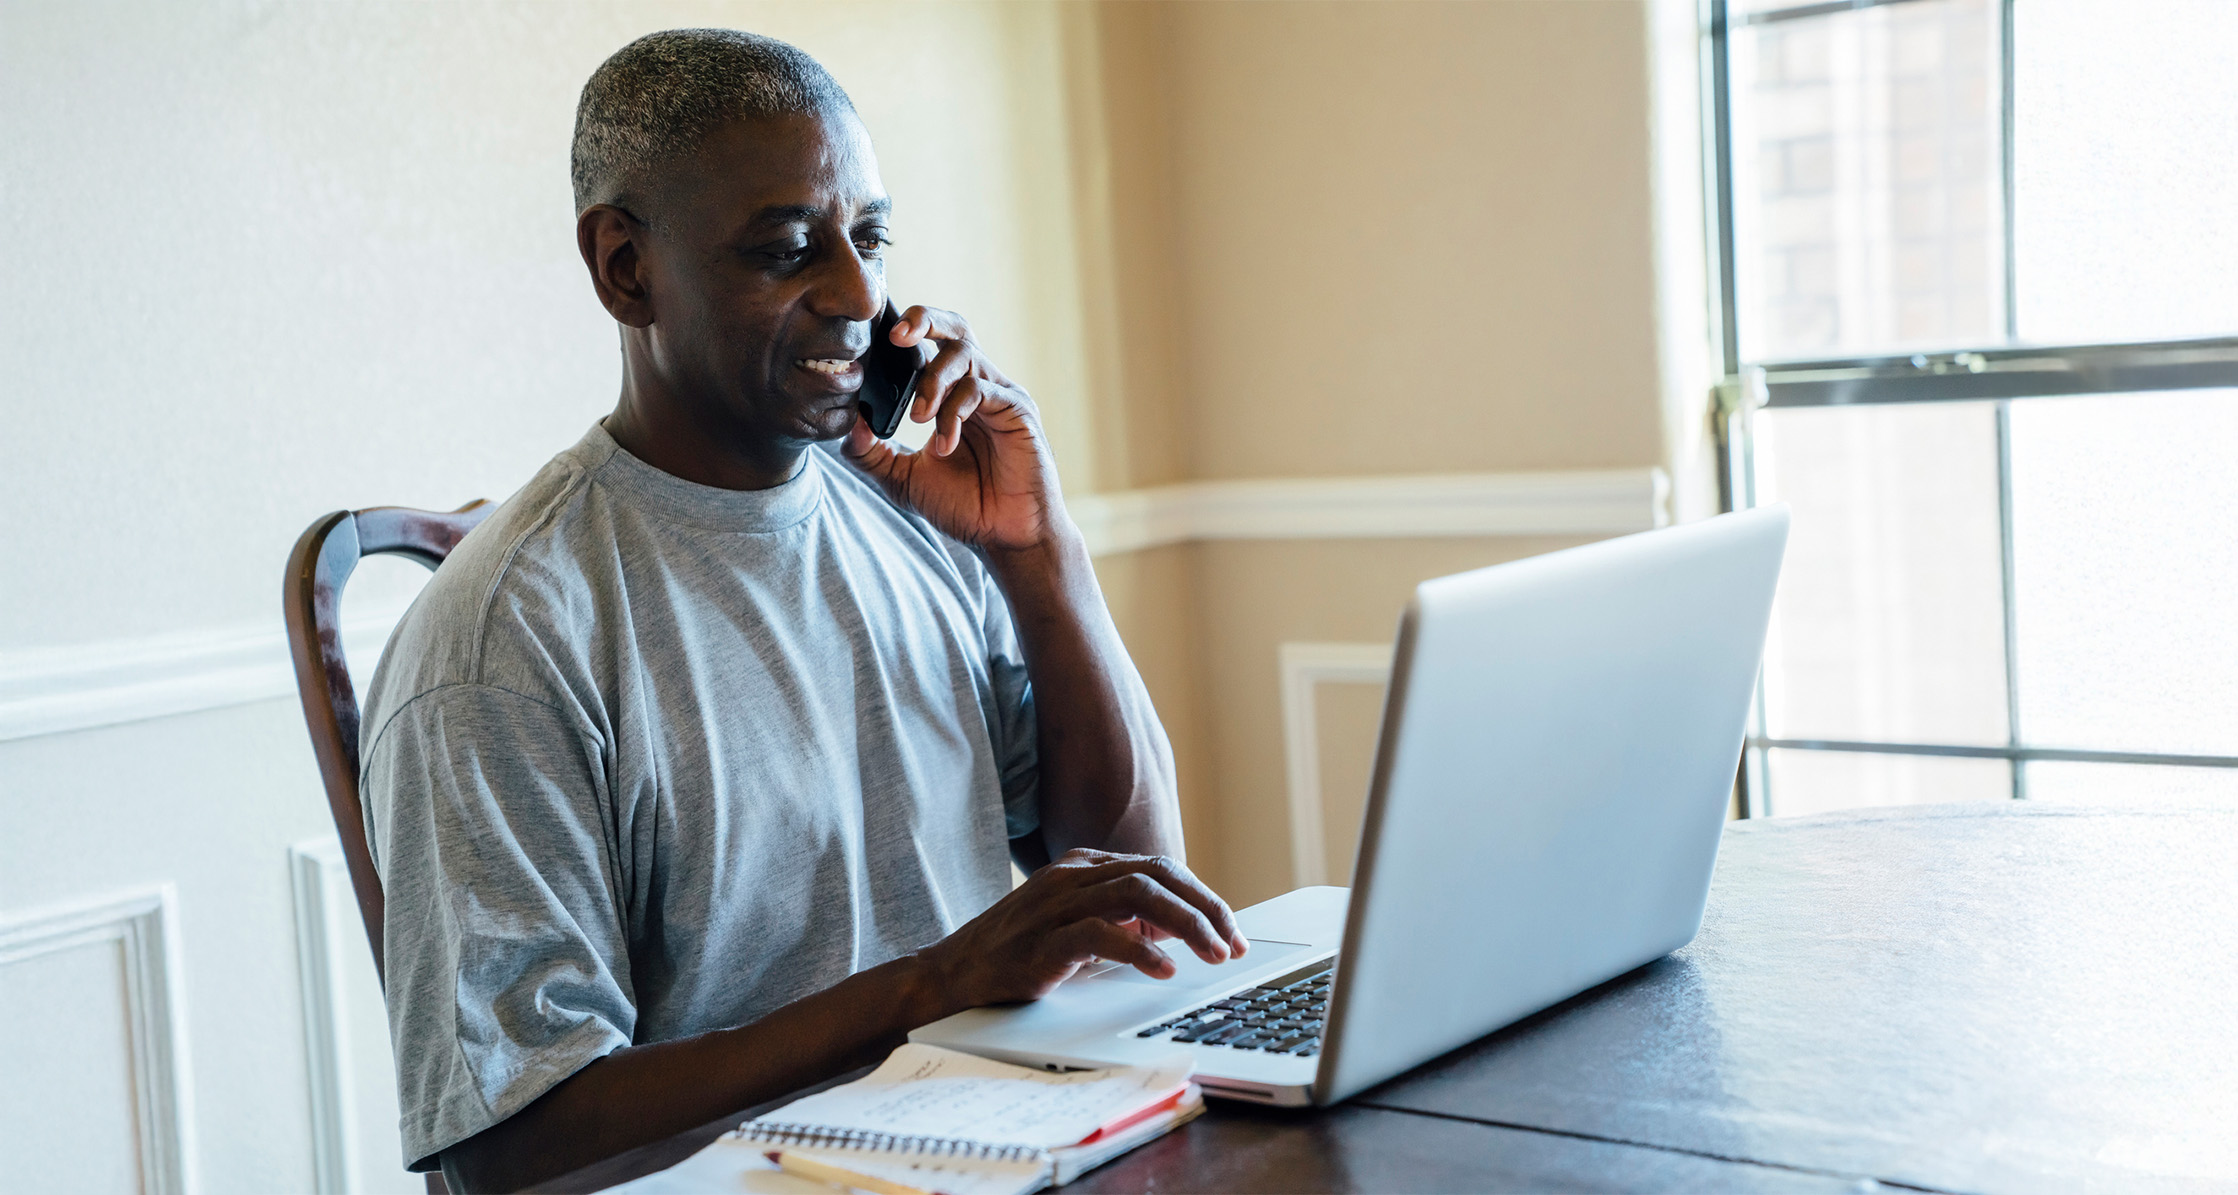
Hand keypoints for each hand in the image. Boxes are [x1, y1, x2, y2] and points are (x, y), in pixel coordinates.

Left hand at [840, 306, 1062, 552]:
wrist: (1006, 539)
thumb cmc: (964, 507)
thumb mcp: (903, 480)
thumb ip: (872, 454)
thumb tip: (848, 424)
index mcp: (952, 395)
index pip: (928, 346)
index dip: (902, 335)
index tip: (870, 341)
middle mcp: (978, 386)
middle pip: (954, 329)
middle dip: (924, 320)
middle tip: (894, 336)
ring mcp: (1001, 396)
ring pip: (965, 354)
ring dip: (933, 381)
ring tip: (916, 418)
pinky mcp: (1018, 411)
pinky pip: (982, 391)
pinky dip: (955, 412)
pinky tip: (944, 445)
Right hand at [914, 849, 1249, 1009]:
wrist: (950, 976)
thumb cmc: (1016, 955)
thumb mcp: (1077, 928)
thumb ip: (1121, 920)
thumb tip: (1175, 929)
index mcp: (1083, 867)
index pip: (1159, 868)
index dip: (1202, 897)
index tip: (1231, 930)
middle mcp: (1072, 876)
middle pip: (1157, 874)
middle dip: (1205, 907)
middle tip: (1234, 943)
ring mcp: (1055, 904)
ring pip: (1138, 895)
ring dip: (1185, 924)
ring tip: (1213, 954)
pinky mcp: (1042, 940)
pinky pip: (1100, 934)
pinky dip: (1139, 951)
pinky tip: (1164, 970)